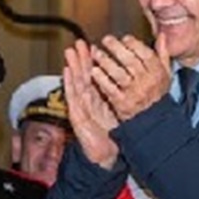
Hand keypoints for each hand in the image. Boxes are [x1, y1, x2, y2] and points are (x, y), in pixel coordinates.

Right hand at [63, 40, 119, 168]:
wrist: (106, 155)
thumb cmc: (112, 136)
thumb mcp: (120, 113)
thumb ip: (122, 97)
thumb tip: (132, 82)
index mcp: (98, 100)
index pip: (94, 77)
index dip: (92, 62)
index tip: (92, 46)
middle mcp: (88, 102)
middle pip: (83, 77)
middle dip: (81, 59)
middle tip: (79, 43)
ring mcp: (81, 108)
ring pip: (76, 84)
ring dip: (72, 67)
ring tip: (70, 52)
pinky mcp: (76, 116)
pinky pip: (72, 98)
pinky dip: (69, 84)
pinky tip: (67, 72)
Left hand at [89, 33, 171, 121]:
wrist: (154, 121)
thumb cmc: (158, 95)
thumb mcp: (166, 74)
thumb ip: (162, 54)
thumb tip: (162, 35)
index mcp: (157, 73)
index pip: (146, 54)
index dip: (134, 44)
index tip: (124, 38)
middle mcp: (146, 82)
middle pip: (130, 61)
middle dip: (116, 48)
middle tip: (106, 40)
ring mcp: (134, 93)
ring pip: (119, 74)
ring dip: (106, 62)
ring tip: (96, 53)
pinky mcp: (122, 103)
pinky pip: (110, 88)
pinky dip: (101, 79)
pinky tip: (94, 71)